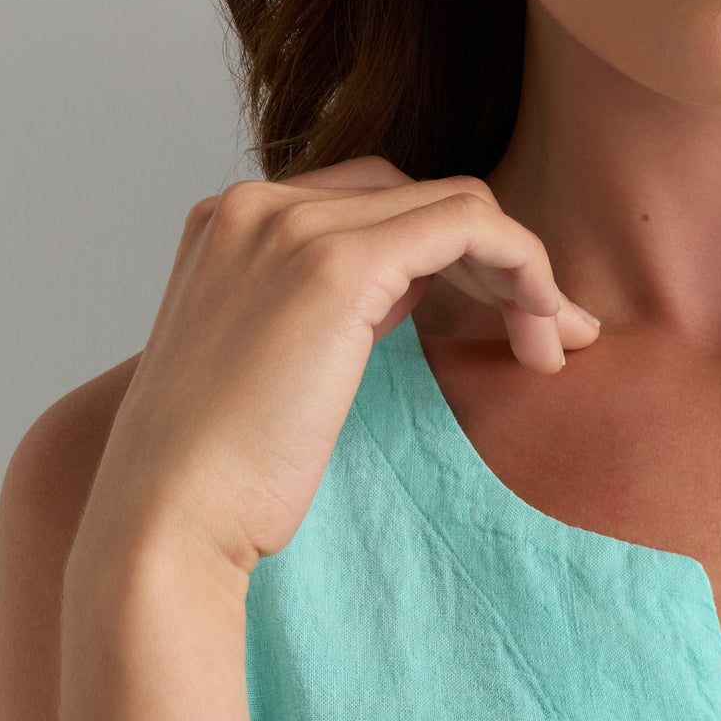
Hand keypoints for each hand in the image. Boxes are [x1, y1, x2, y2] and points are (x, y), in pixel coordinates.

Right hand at [71, 155, 600, 581]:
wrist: (164, 524)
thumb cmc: (213, 478)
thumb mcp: (266, 368)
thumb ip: (324, 309)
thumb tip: (410, 289)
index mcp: (230, 224)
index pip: (372, 203)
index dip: (449, 257)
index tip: (499, 324)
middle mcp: (255, 206)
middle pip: (417, 195)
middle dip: (496, 261)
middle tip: (548, 338)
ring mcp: (291, 227)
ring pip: (456, 204)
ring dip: (523, 271)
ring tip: (556, 345)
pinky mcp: (335, 265)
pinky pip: (470, 226)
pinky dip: (525, 265)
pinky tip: (545, 326)